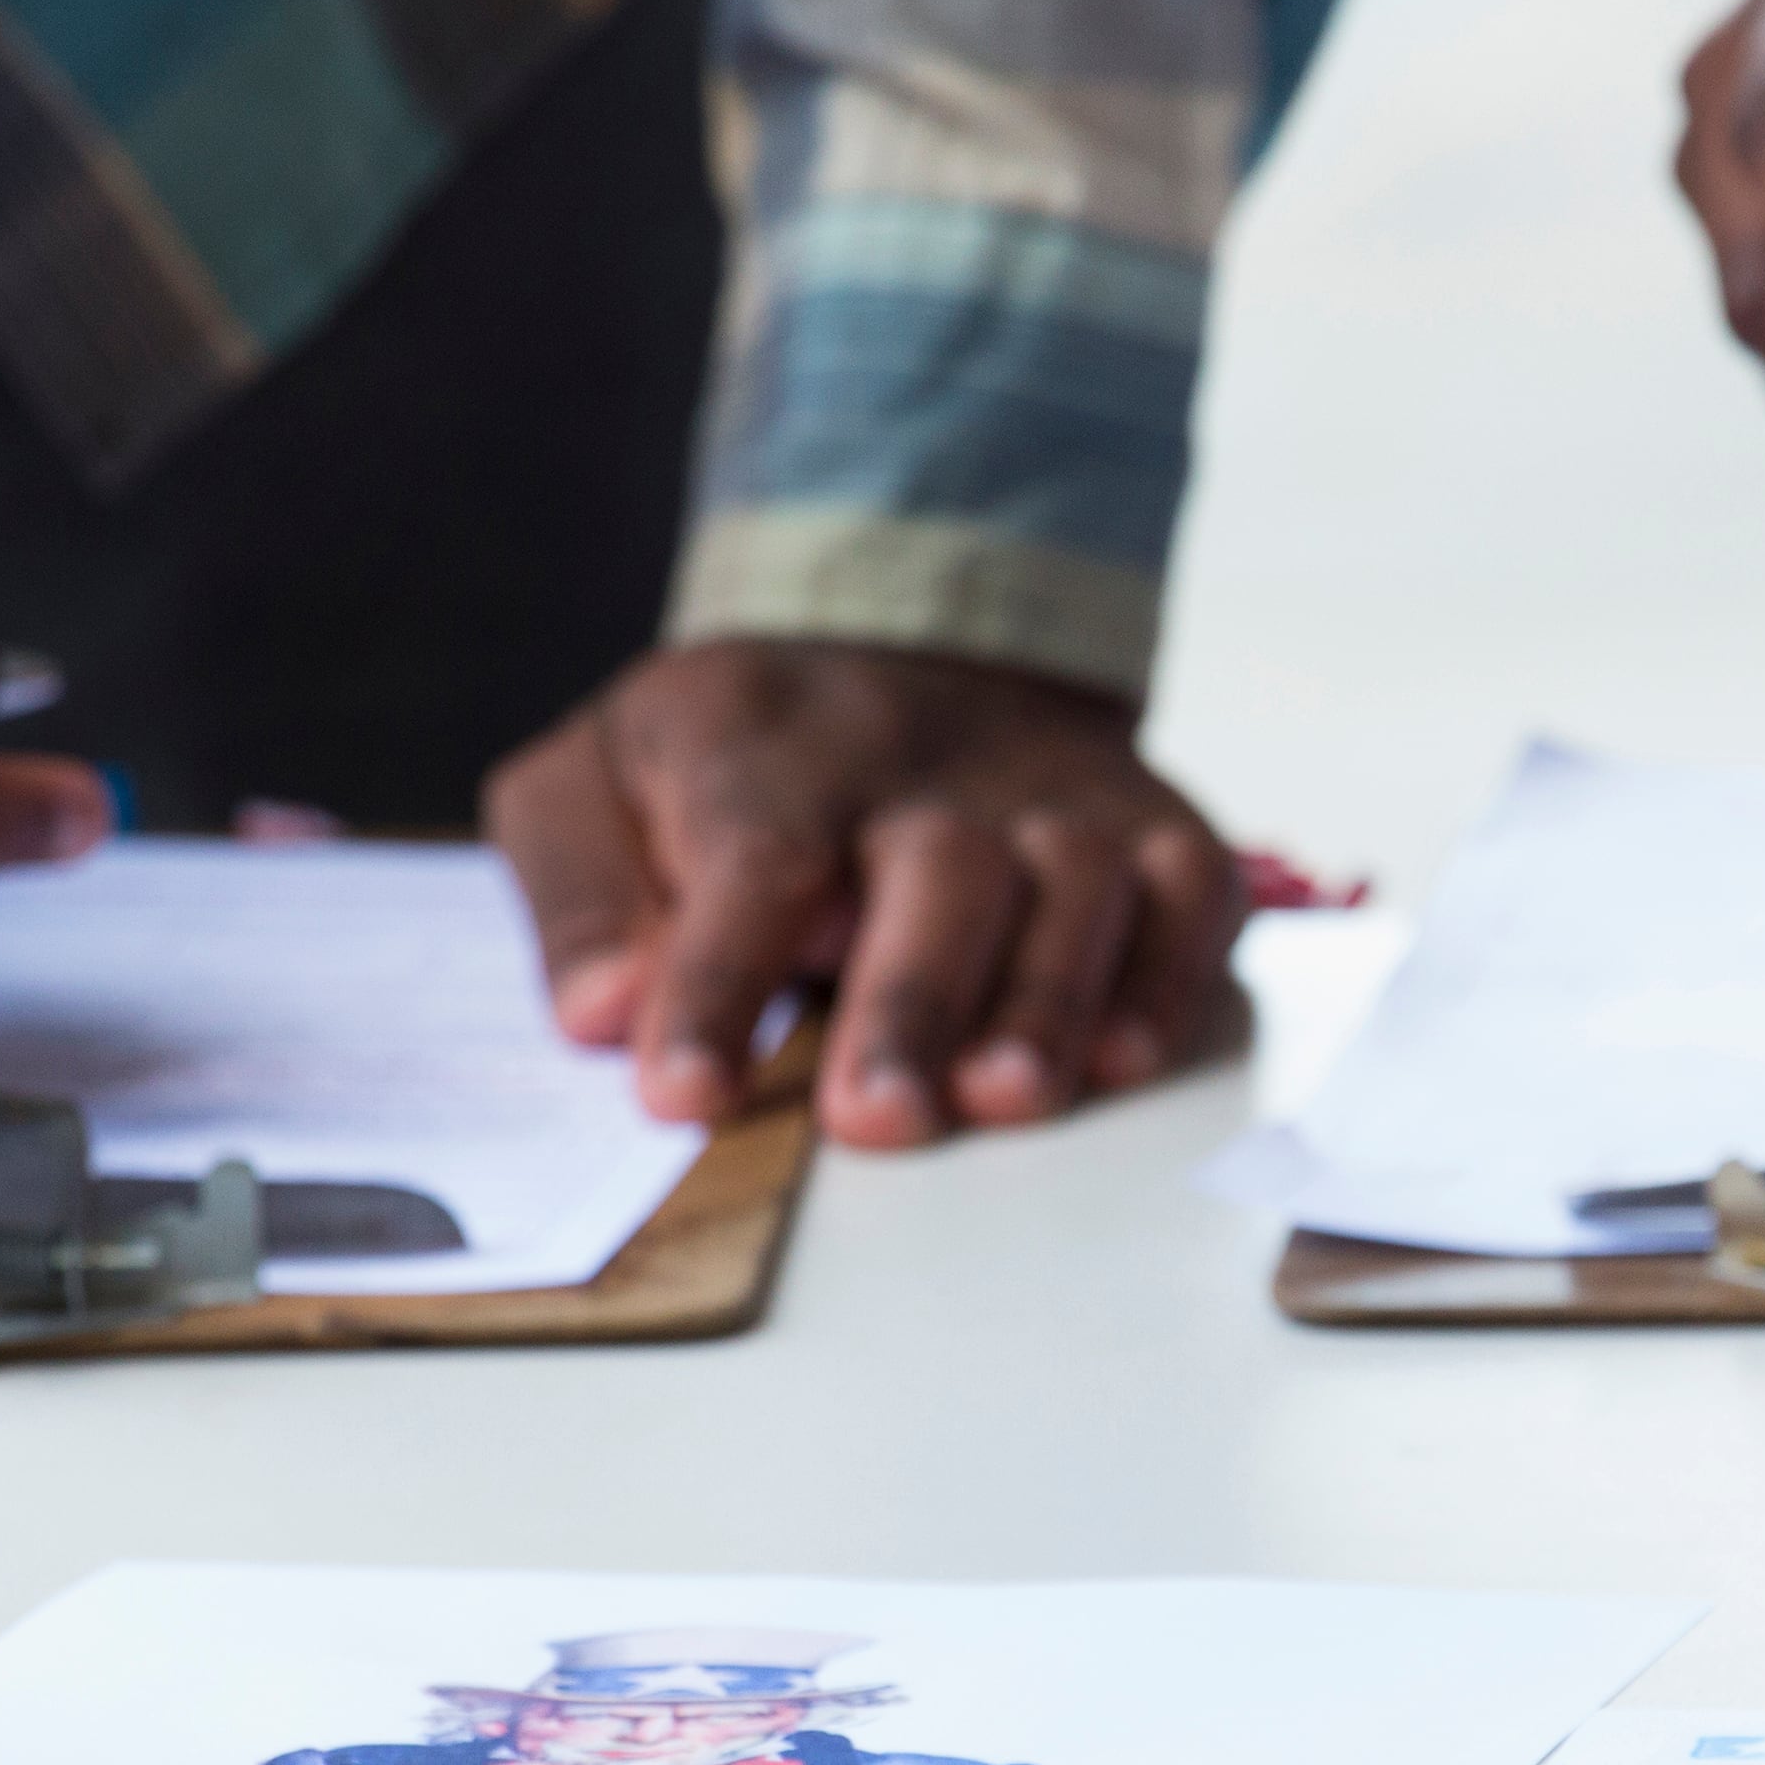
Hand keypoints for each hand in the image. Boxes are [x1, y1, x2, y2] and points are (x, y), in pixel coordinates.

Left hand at [484, 640, 1243, 1148]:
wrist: (912, 648)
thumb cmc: (736, 764)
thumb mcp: (593, 782)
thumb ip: (578, 895)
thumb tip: (602, 1013)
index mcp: (763, 745)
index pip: (748, 858)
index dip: (717, 977)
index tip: (684, 1093)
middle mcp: (922, 763)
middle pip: (933, 870)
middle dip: (910, 998)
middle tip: (879, 1117)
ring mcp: (1051, 793)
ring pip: (1070, 883)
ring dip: (1045, 996)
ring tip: (1005, 1099)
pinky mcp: (1153, 825)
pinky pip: (1185, 894)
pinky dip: (1166, 973)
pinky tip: (1124, 1055)